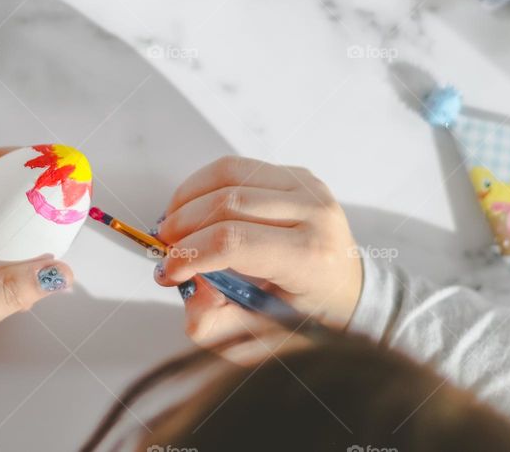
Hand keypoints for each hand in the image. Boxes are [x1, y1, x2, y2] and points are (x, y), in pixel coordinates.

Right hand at [154, 156, 361, 345]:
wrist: (346, 293)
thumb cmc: (304, 318)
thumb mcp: (259, 340)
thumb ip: (214, 324)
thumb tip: (188, 286)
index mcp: (312, 258)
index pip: (236, 242)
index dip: (191, 254)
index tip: (168, 273)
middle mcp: (316, 214)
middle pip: (228, 204)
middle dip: (183, 226)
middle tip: (162, 250)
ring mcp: (309, 188)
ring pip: (229, 175)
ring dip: (188, 199)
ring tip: (172, 227)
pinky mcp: (297, 174)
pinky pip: (238, 168)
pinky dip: (203, 186)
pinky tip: (192, 210)